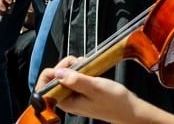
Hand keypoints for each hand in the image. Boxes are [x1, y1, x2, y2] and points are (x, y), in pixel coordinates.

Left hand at [36, 57, 173, 122]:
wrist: (129, 110)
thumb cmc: (113, 100)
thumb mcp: (94, 87)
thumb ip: (75, 80)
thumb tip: (57, 72)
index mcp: (66, 102)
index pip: (44, 88)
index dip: (51, 73)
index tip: (67, 66)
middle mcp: (67, 99)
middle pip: (54, 79)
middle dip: (64, 66)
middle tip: (79, 62)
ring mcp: (75, 95)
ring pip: (64, 77)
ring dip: (73, 67)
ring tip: (86, 64)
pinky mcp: (82, 91)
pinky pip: (74, 78)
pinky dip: (80, 69)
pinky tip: (89, 67)